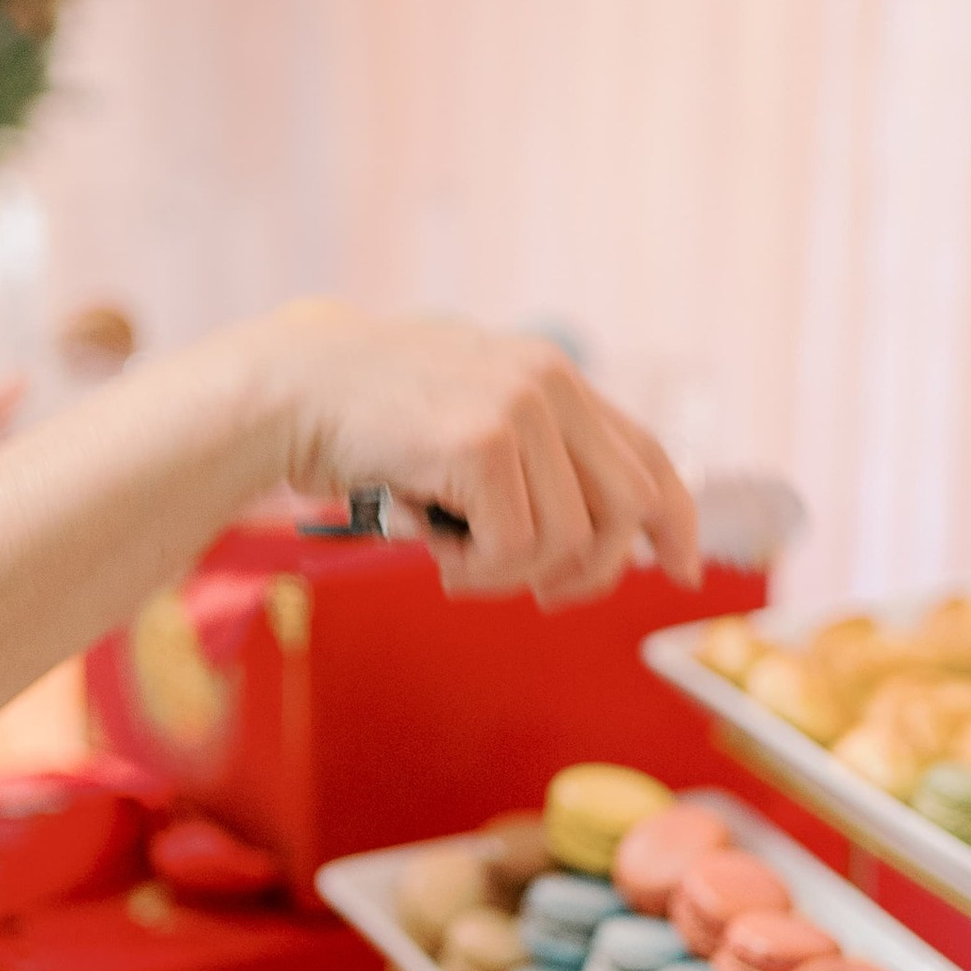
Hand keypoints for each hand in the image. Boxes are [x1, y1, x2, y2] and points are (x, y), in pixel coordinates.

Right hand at [254, 303, 699, 604]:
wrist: (287, 392)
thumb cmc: (365, 423)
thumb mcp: (464, 425)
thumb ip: (531, 457)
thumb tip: (598, 536)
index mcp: (553, 376)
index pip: (646, 454)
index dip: (675, 519)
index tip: (683, 570)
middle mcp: (551, 380)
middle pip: (625, 510)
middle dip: (591, 572)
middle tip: (538, 595)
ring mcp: (521, 406)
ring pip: (568, 541)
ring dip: (509, 575)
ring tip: (451, 554)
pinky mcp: (485, 441)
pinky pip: (516, 550)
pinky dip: (474, 571)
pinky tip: (427, 543)